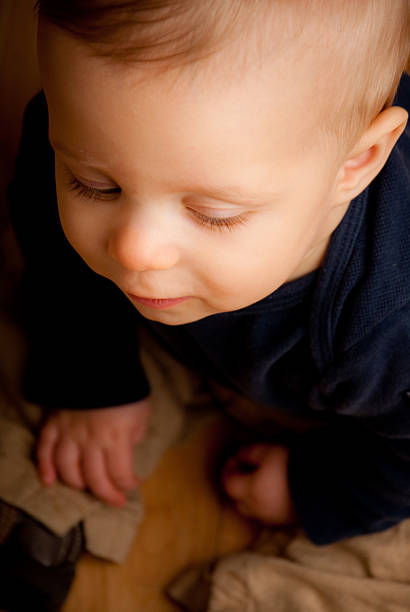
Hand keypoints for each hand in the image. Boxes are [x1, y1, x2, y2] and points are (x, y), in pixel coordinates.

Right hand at [36, 398, 151, 506]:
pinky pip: (44, 450)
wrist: (100, 362)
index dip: (127, 485)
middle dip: (106, 494)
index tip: (133, 484)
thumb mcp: (141, 413)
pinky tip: (49, 481)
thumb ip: (134, 436)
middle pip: (94, 479)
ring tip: (87, 487)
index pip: (120, 474)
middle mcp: (91, 441)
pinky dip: (45, 468)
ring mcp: (69, 433)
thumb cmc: (126, 389)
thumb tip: (126, 453)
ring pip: (68, 469)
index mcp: (116, 438)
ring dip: (77, 484)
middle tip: (115, 499)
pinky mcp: (54, 424)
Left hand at [221, 443, 296, 524]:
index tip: (234, 459)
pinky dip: (265, 503)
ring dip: (251, 496)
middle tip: (244, 470)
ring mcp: (272, 517)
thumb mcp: (268, 452)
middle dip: (237, 486)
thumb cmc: (291, 467)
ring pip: (253, 509)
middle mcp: (258, 508)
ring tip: (260, 480)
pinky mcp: (287, 521)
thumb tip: (239, 456)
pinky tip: (275, 491)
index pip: (228, 484)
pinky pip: (268, 513)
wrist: (322, 488)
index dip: (228, 470)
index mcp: (250, 491)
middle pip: (238, 501)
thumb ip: (249, 453)